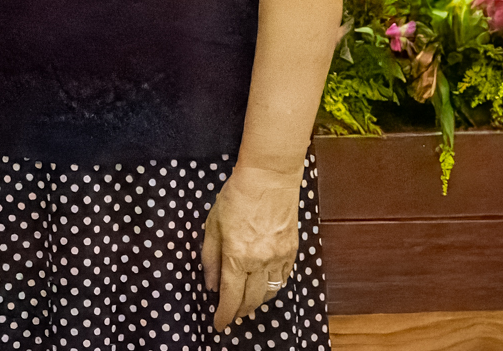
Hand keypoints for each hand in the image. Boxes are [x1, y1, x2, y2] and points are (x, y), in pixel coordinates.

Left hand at [201, 161, 300, 330]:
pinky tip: (264, 285)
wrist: (269, 177)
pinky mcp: (292, 251)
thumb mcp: (213, 224)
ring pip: (269, 294)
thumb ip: (210, 257)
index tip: (218, 325)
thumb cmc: (237, 196)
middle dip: (239, 312)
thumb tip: (210, 284)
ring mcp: (279, 258)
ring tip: (245, 302)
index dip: (223, 315)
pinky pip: (282, 279)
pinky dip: (272, 288)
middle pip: (251, 300)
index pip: (230, 297)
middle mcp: (260, 262)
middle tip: (230, 314)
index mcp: (237, 256)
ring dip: (256, 302)